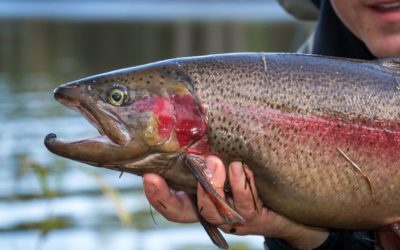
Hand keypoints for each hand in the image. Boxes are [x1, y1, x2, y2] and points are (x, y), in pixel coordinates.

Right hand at [143, 155, 327, 248]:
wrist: (287, 200)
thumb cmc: (249, 175)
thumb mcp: (225, 160)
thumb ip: (205, 150)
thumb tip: (183, 120)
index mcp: (199, 198)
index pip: (171, 203)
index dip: (157, 194)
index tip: (148, 176)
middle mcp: (212, 211)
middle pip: (184, 213)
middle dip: (173, 196)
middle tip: (166, 172)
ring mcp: (233, 216)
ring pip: (214, 211)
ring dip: (213, 186)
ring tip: (215, 161)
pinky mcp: (256, 217)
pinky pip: (246, 204)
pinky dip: (242, 185)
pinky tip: (241, 168)